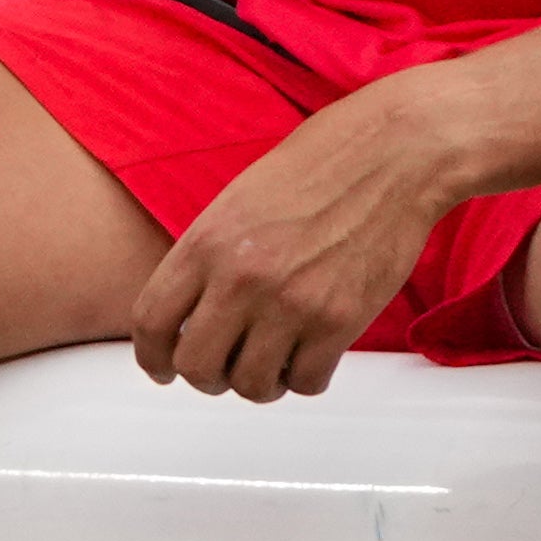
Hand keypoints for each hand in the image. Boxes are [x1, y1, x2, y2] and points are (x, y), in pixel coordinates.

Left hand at [129, 85, 469, 400]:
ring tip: (271, 362)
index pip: (150, 322)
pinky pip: (305, 382)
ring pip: (251, 386)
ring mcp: (290, 303)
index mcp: (206, 242)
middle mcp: (241, 277)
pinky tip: (309, 355)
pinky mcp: (339, 320)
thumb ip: (207, 258)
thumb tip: (187, 315)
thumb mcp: (236, 203)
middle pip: (195, 366)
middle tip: (223, 369)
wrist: (390, 155)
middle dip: (206, 378)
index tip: (162, 368)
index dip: (151, 357)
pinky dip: (304, 379)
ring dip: (258, 383)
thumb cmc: (318, 168)